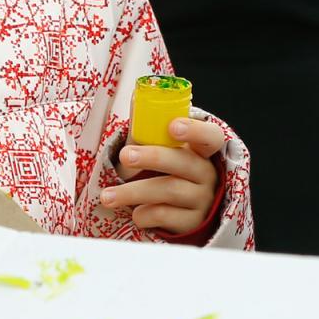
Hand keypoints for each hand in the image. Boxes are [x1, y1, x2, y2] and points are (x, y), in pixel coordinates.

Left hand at [101, 117, 224, 235]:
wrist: (180, 213)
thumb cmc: (167, 172)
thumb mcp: (163, 150)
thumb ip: (150, 128)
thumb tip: (136, 95)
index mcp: (202, 150)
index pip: (211, 136)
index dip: (195, 130)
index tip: (172, 126)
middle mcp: (206, 174)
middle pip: (184, 163)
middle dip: (152, 157)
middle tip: (125, 156)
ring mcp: (202, 200)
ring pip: (169, 191)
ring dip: (133, 192)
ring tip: (107, 196)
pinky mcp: (192, 222)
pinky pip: (166, 216)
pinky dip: (144, 214)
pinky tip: (134, 213)